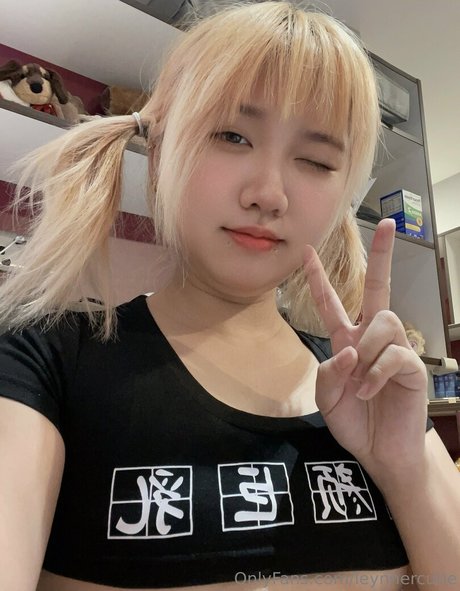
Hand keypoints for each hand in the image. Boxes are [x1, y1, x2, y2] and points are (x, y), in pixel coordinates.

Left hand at [305, 219, 427, 484]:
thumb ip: (328, 372)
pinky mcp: (412, 367)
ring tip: (360, 383)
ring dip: (366, 352)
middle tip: (388, 223)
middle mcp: (372, 339)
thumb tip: (349, 350)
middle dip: (383, 256)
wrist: (380, 452)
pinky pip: (394, 356)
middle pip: (377, 288)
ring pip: (383, 322)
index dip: (318, 279)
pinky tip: (370, 392)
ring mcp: (394, 350)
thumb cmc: (354, 422)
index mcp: (347, 341)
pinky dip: (376, 374)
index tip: (306, 252)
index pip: (332, 304)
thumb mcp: (326, 398)